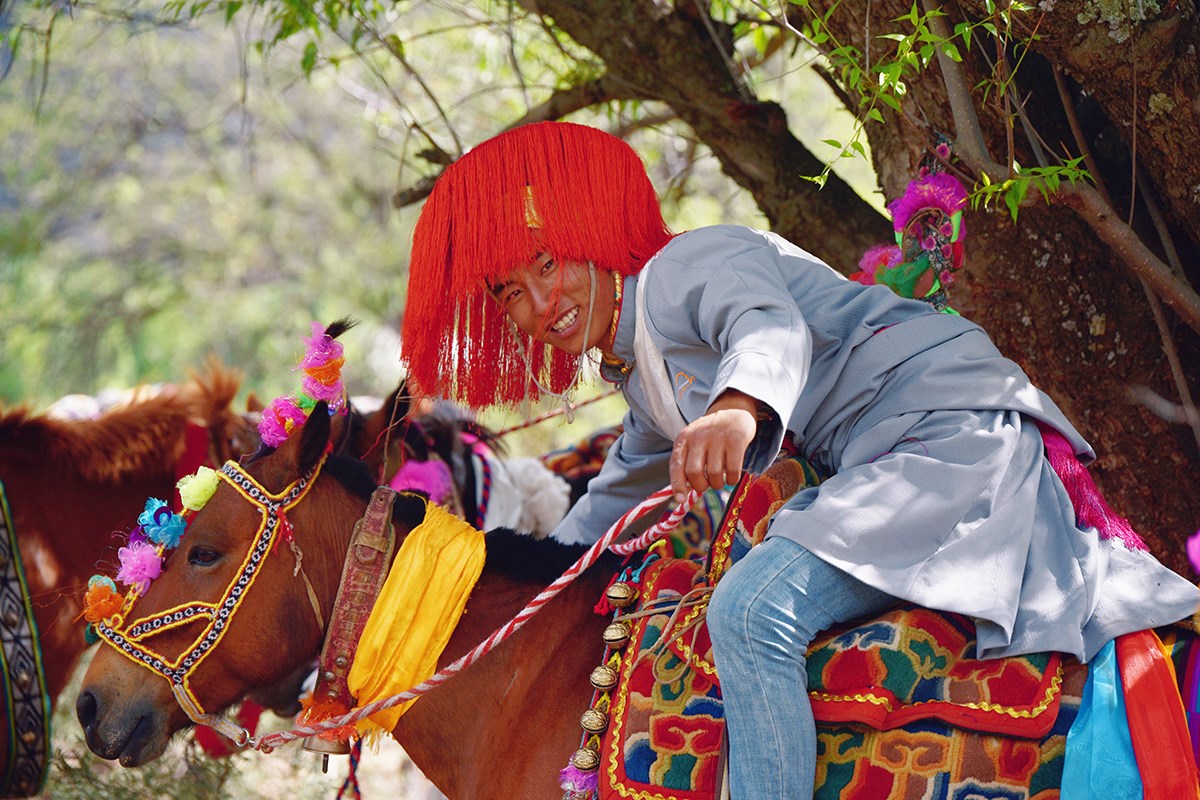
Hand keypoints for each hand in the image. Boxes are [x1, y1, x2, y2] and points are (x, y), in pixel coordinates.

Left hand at [669, 389, 759, 505]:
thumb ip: (687, 462)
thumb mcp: (693, 441)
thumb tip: (682, 493)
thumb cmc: (711, 434)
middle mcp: (698, 437)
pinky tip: (732, 477)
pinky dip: (732, 480)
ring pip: (714, 473)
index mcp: (684, 438)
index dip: (677, 484)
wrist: (733, 411)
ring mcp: (717, 437)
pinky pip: (732, 470)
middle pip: (694, 472)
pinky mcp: (736, 440)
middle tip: (707, 485)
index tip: (680, 498)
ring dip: (717, 484)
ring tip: (720, 480)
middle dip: (700, 485)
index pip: (676, 465)